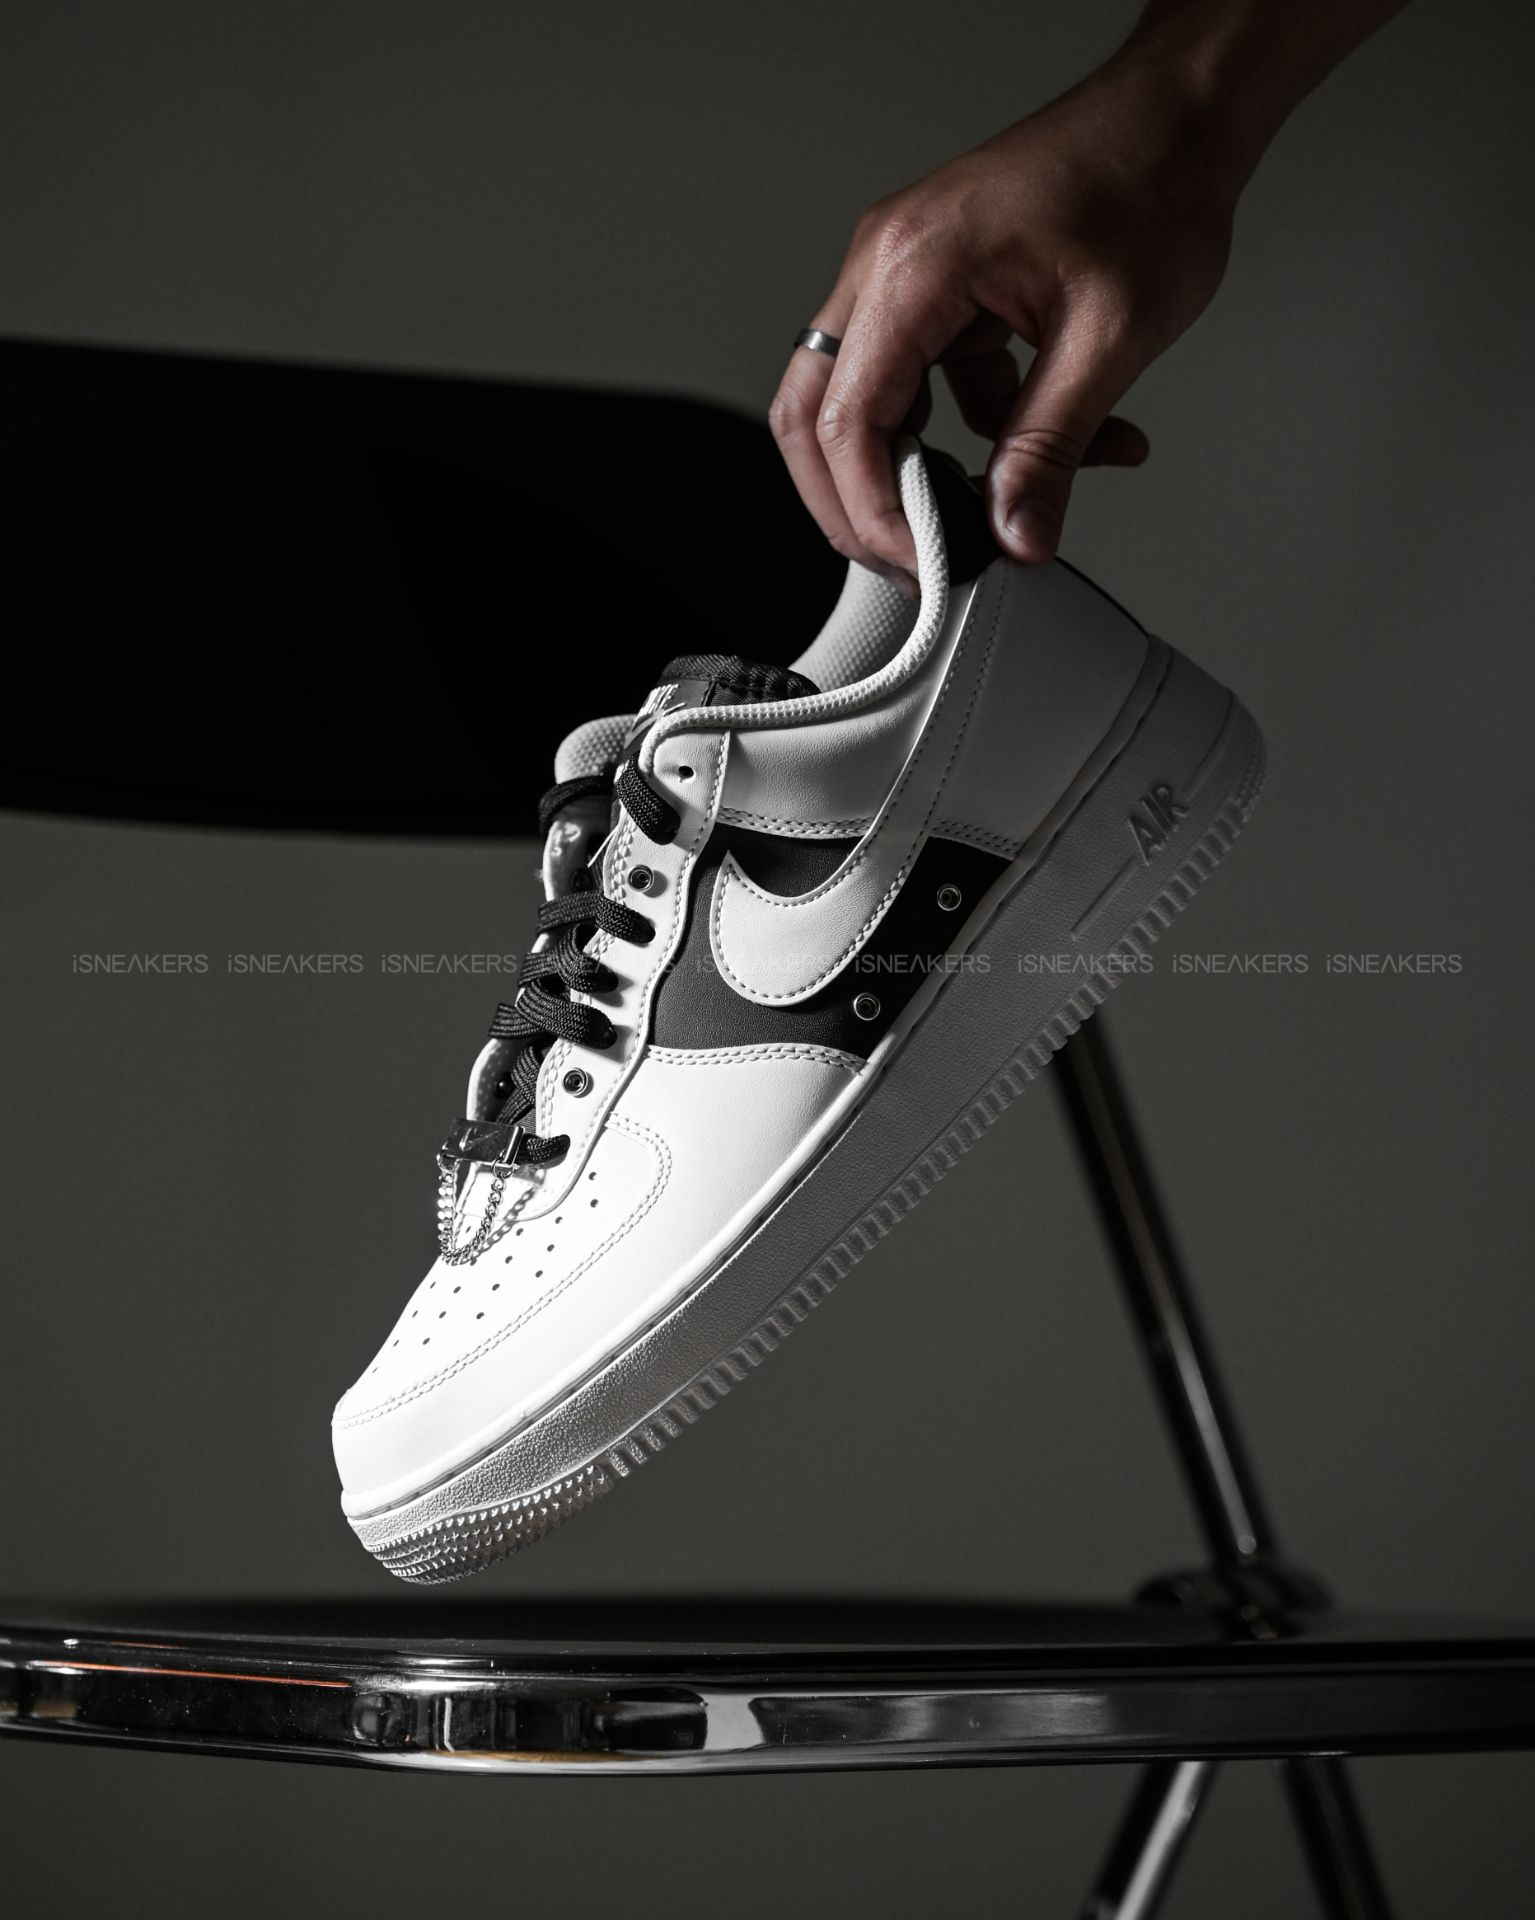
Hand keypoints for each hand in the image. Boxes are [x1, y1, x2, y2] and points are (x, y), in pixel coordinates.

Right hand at [769, 58, 1246, 580]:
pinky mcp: (935, 288)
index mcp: (915, 266)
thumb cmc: (1149, 182)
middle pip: (814, 413)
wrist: (1180, 113)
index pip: (850, 419)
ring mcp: (903, 273)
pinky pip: (922, 383)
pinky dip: (969, 432)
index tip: (928, 562)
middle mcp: (887, 263)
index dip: (876, 510)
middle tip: (914, 560)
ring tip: (974, 517)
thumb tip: (1017, 534)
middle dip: (854, 503)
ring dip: (909, 472)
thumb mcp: (1110, 336)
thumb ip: (1051, 447)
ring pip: (858, 402)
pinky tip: (1038, 447)